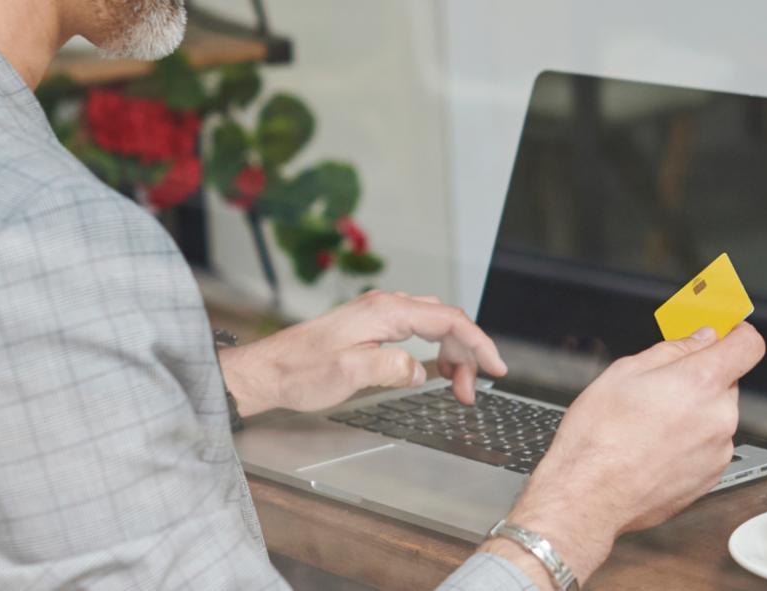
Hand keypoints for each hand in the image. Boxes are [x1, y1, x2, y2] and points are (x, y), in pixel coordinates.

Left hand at [218, 290, 508, 415]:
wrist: (269, 370)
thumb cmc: (301, 371)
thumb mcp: (350, 374)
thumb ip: (392, 367)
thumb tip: (420, 370)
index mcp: (386, 311)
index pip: (449, 320)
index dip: (479, 344)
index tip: (497, 368)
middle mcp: (385, 306)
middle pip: (446, 321)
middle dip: (468, 354)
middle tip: (471, 391)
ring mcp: (378, 314)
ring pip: (433, 325)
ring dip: (452, 354)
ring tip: (457, 387)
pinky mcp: (370, 327)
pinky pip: (416, 331)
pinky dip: (434, 349)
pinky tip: (435, 369)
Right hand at [476, 322, 764, 588]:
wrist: (588, 497)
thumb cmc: (596, 440)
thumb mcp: (622, 372)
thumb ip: (671, 349)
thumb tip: (697, 339)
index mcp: (700, 383)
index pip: (748, 345)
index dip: (735, 334)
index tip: (724, 334)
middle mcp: (719, 417)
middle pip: (726, 382)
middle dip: (698, 380)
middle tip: (659, 388)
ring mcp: (718, 450)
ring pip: (715, 416)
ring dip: (693, 414)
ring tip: (650, 425)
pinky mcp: (711, 476)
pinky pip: (708, 445)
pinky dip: (689, 442)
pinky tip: (654, 447)